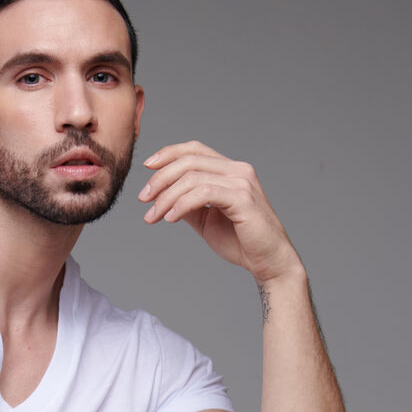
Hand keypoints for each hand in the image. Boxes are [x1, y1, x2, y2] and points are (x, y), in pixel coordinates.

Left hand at [138, 140, 301, 283]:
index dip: (168, 153)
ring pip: (192, 177)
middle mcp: (238, 170)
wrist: (268, 261)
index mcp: (230, 170)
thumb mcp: (206, 219)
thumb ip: (187, 204)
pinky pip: (203, 194)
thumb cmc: (240, 241)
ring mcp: (242, 182)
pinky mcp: (242, 198)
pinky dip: (181, 204)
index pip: (195, 149)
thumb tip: (162, 197)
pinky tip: (170, 218)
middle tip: (143, 199)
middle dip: (160, 178)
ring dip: (166, 196)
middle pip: (189, 160)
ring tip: (153, 216)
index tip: (147, 166)